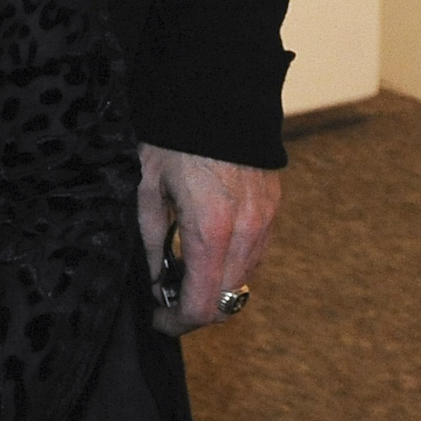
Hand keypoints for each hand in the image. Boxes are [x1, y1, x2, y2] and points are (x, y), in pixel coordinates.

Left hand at [139, 144, 280, 335]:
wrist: (220, 97)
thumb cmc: (176, 139)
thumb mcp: (148, 187)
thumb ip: (152, 240)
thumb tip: (155, 281)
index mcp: (210, 231)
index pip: (202, 306)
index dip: (178, 324)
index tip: (160, 321)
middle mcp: (245, 235)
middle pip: (226, 303)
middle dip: (195, 310)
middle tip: (168, 299)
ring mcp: (264, 223)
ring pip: (243, 282)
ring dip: (216, 289)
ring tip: (185, 271)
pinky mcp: (273, 211)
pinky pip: (255, 256)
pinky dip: (232, 266)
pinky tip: (209, 249)